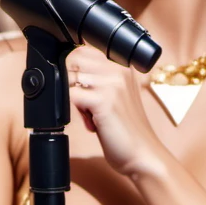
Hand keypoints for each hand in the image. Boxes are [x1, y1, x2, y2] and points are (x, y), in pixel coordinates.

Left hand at [69, 46, 166, 179]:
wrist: (142, 154)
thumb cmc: (124, 128)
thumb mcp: (112, 96)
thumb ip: (94, 80)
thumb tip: (63, 70)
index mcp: (121, 66)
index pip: (82, 50)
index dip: (72, 67)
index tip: (78, 86)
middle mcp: (118, 70)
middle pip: (72, 60)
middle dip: (69, 80)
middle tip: (84, 103)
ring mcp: (112, 84)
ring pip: (69, 77)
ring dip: (73, 97)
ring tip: (91, 114)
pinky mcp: (104, 100)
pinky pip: (71, 95)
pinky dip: (75, 111)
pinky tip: (93, 122)